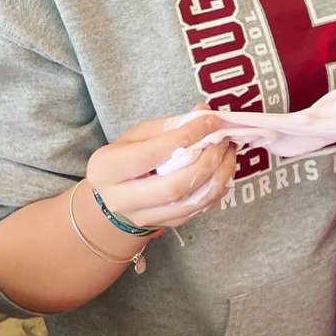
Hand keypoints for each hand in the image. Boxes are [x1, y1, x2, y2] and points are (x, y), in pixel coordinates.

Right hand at [86, 105, 236, 228]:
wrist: (114, 194)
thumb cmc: (128, 156)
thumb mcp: (140, 135)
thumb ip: (172, 124)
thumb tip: (204, 111)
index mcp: (106, 168)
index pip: (151, 153)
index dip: (185, 136)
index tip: (211, 121)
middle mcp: (120, 199)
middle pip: (172, 186)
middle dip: (206, 162)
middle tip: (223, 141)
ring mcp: (141, 217)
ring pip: (188, 203)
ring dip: (217, 177)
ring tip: (229, 154)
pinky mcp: (162, 225)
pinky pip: (195, 210)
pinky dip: (215, 190)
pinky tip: (223, 171)